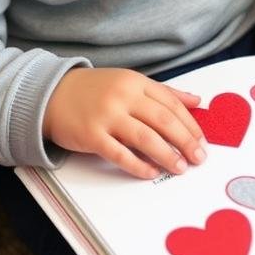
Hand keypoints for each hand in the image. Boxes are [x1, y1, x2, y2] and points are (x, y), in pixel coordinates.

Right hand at [43, 67, 206, 178]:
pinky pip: (120, 154)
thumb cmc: (95, 90)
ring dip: (167, 155)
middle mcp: (124, 96)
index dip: (191, 125)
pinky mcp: (91, 136)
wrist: (51, 94)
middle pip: (164, 121)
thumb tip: (196, 101)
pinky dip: (138, 165)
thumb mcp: (130, 82)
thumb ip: (164, 92)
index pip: (172, 104)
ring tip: (180, 168)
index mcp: (136, 82)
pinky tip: (152, 172)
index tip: (202, 142)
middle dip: (185, 142)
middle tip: (198, 158)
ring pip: (146, 138)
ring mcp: (107, 116)